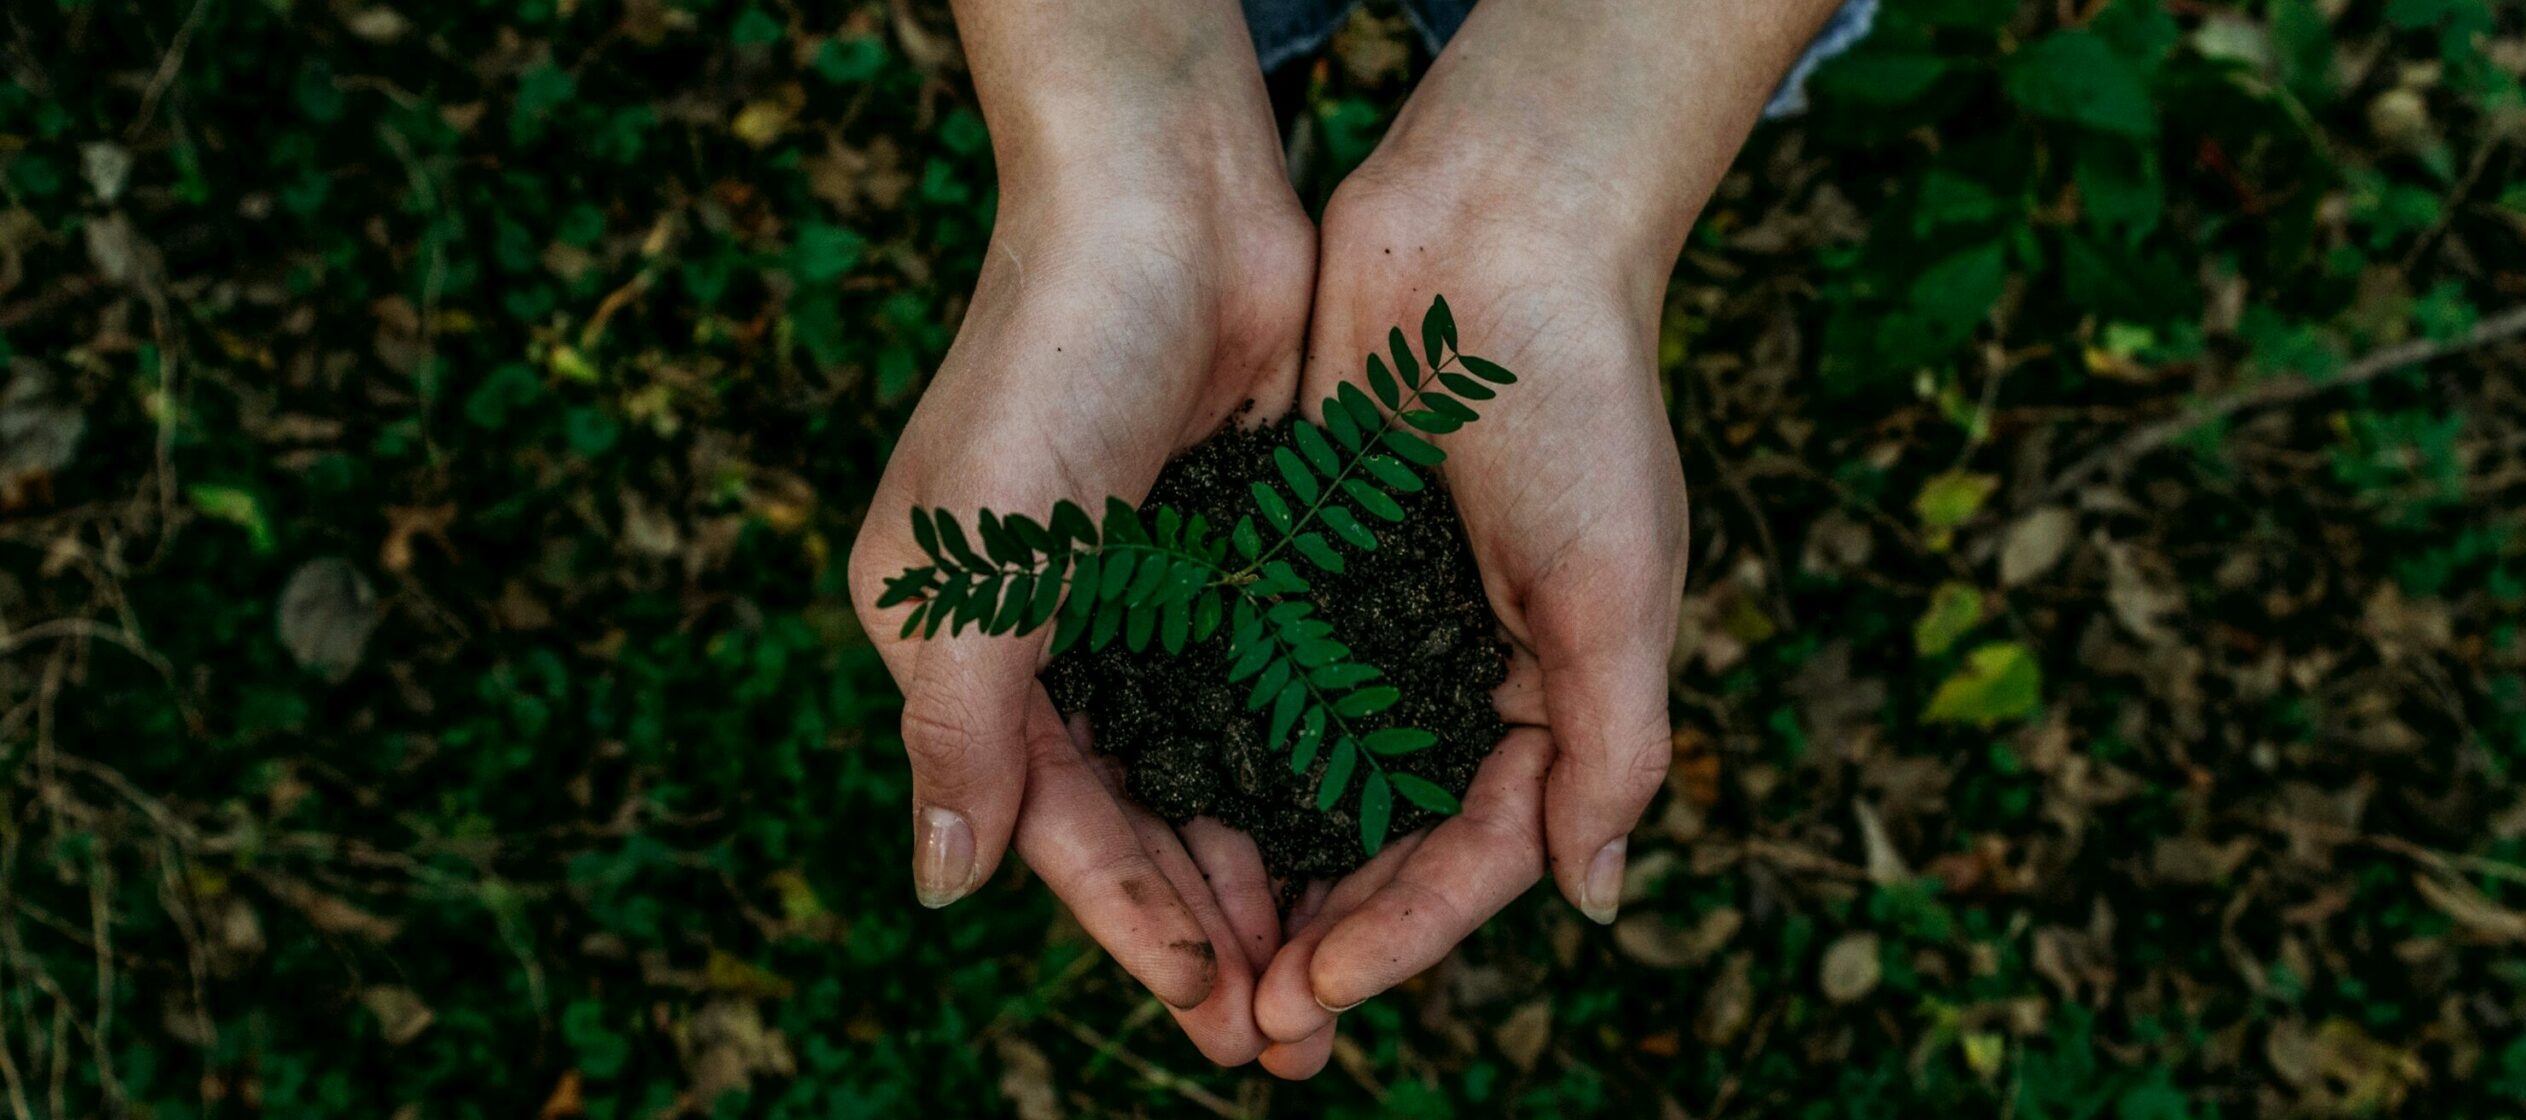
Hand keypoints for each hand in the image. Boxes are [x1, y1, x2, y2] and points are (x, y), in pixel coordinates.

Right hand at [846, 18, 1313, 1056]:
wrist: (1164, 202)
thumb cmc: (1047, 371)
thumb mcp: (976, 565)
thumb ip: (960, 730)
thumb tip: (940, 887)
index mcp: (969, 648)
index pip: (1055, 824)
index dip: (1131, 922)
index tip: (1214, 1005)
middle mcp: (1058, 638)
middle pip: (1141, 819)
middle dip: (1211, 929)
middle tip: (1290, 1035)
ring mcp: (1156, 600)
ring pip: (1215, 772)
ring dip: (1268, 871)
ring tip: (1334, 968)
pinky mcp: (1241, 558)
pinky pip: (1276, 694)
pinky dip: (1311, 770)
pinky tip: (1366, 837)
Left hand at [1248, 174, 1687, 1075]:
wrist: (1494, 232)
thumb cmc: (1578, 405)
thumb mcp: (1618, 587)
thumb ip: (1612, 747)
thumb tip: (1593, 901)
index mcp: (1549, 697)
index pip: (1475, 854)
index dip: (1402, 934)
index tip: (1315, 993)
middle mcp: (1457, 676)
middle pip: (1384, 843)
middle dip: (1322, 937)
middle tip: (1245, 1027)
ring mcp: (1373, 625)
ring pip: (1307, 783)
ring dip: (1259, 873)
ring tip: (1195, 959)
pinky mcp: (1300, 566)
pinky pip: (1253, 685)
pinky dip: (1214, 754)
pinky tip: (1156, 814)